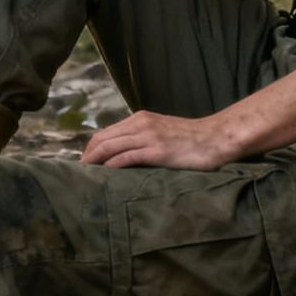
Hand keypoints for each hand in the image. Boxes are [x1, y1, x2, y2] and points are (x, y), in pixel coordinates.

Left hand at [81, 109, 240, 169]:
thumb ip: (143, 138)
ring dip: (94, 162)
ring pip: (109, 147)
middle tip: (79, 174)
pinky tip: (104, 175)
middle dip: (87, 157)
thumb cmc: (191, 139)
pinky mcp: (157, 151)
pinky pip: (126, 157)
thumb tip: (124, 154)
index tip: (84, 164)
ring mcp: (148, 137)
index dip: (90, 149)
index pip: (104, 133)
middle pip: (101, 139)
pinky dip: (111, 166)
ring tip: (86, 177)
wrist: (216, 138)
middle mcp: (140, 124)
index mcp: (140, 119)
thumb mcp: (162, 132)